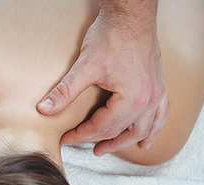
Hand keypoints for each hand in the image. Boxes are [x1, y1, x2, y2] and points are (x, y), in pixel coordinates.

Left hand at [37, 12, 167, 155]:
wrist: (130, 15)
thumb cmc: (110, 37)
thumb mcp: (84, 67)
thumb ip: (64, 92)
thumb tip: (43, 110)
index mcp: (131, 99)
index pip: (101, 126)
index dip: (81, 135)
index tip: (66, 138)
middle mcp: (148, 100)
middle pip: (120, 130)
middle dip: (98, 139)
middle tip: (80, 146)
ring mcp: (156, 93)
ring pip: (142, 128)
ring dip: (124, 141)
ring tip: (106, 149)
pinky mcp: (158, 86)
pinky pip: (160, 115)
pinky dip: (152, 130)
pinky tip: (146, 141)